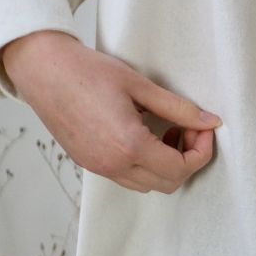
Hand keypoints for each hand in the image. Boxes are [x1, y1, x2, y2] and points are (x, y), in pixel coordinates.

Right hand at [0, 30, 222, 193]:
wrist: (43, 70)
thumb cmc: (88, 71)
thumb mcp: (141, 86)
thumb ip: (179, 108)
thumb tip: (211, 122)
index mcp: (128, 145)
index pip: (180, 168)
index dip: (201, 152)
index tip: (204, 129)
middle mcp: (112, 164)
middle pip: (167, 183)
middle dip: (187, 159)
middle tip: (190, 128)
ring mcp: (98, 167)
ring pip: (147, 184)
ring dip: (166, 165)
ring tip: (168, 130)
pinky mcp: (87, 163)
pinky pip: (127, 177)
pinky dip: (145, 164)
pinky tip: (146, 135)